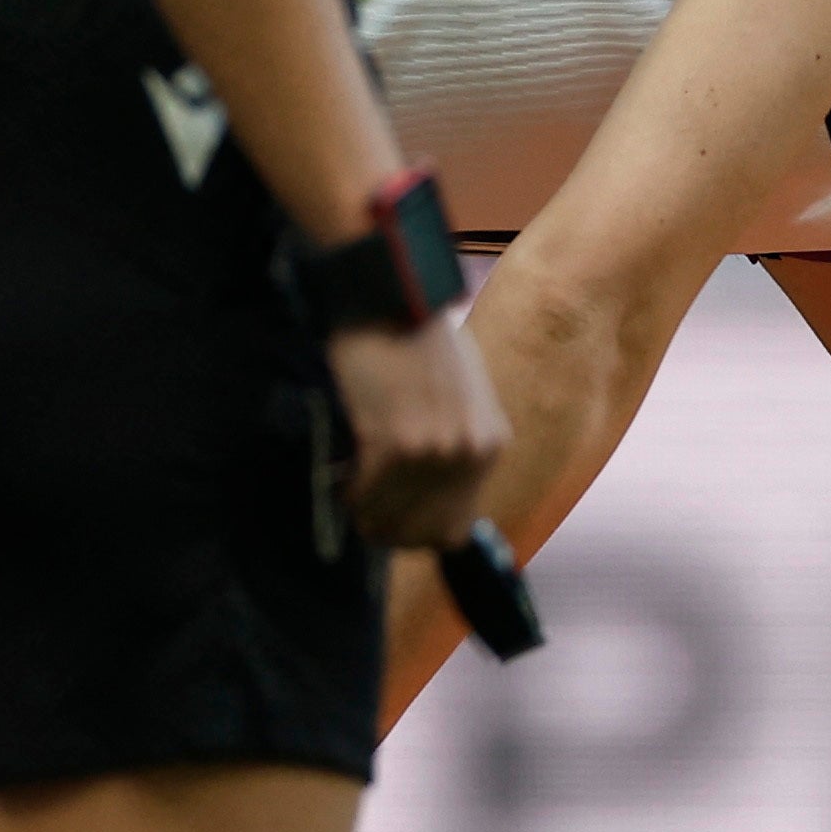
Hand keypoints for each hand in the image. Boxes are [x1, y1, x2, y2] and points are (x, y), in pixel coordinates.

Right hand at [325, 307, 506, 547]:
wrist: (394, 296)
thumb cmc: (420, 340)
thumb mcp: (464, 396)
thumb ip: (455, 442)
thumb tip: (424, 494)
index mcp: (490, 444)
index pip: (456, 529)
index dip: (419, 533)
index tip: (393, 520)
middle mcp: (468, 453)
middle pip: (424, 535)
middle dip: (388, 532)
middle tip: (363, 514)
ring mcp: (433, 451)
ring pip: (389, 519)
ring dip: (364, 512)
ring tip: (349, 492)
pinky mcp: (393, 441)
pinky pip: (364, 492)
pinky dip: (347, 490)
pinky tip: (340, 473)